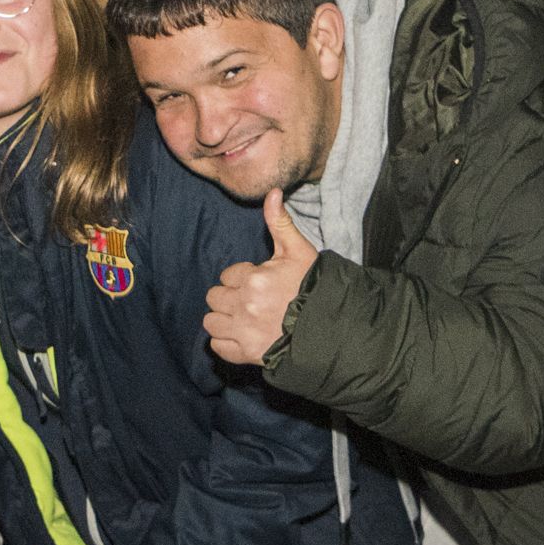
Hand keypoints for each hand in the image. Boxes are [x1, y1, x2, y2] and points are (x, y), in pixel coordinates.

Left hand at [203, 189, 317, 366]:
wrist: (332, 326)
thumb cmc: (315, 287)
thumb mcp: (298, 251)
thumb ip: (279, 222)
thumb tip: (272, 191)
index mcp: (254, 279)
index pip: (227, 275)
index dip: (242, 277)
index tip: (260, 282)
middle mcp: (244, 305)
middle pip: (214, 297)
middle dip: (228, 296)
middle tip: (249, 299)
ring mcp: (244, 331)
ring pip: (211, 322)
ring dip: (222, 318)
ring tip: (241, 316)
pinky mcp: (246, 354)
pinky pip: (218, 346)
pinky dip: (225, 342)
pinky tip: (241, 334)